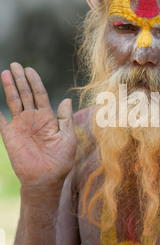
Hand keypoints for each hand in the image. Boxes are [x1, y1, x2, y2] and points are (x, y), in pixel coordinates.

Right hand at [0, 63, 77, 185]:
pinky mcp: (10, 136)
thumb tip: (66, 99)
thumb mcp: (68, 137)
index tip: (29, 70)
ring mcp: (20, 126)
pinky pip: (0, 122)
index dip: (35, 82)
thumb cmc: (61, 160)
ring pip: (14, 102)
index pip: (40, 95)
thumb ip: (65, 119)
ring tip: (5, 73)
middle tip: (15, 65)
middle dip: (20, 80)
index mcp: (47, 118)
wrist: (46, 179)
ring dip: (10, 88)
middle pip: (26, 95)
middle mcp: (33, 119)